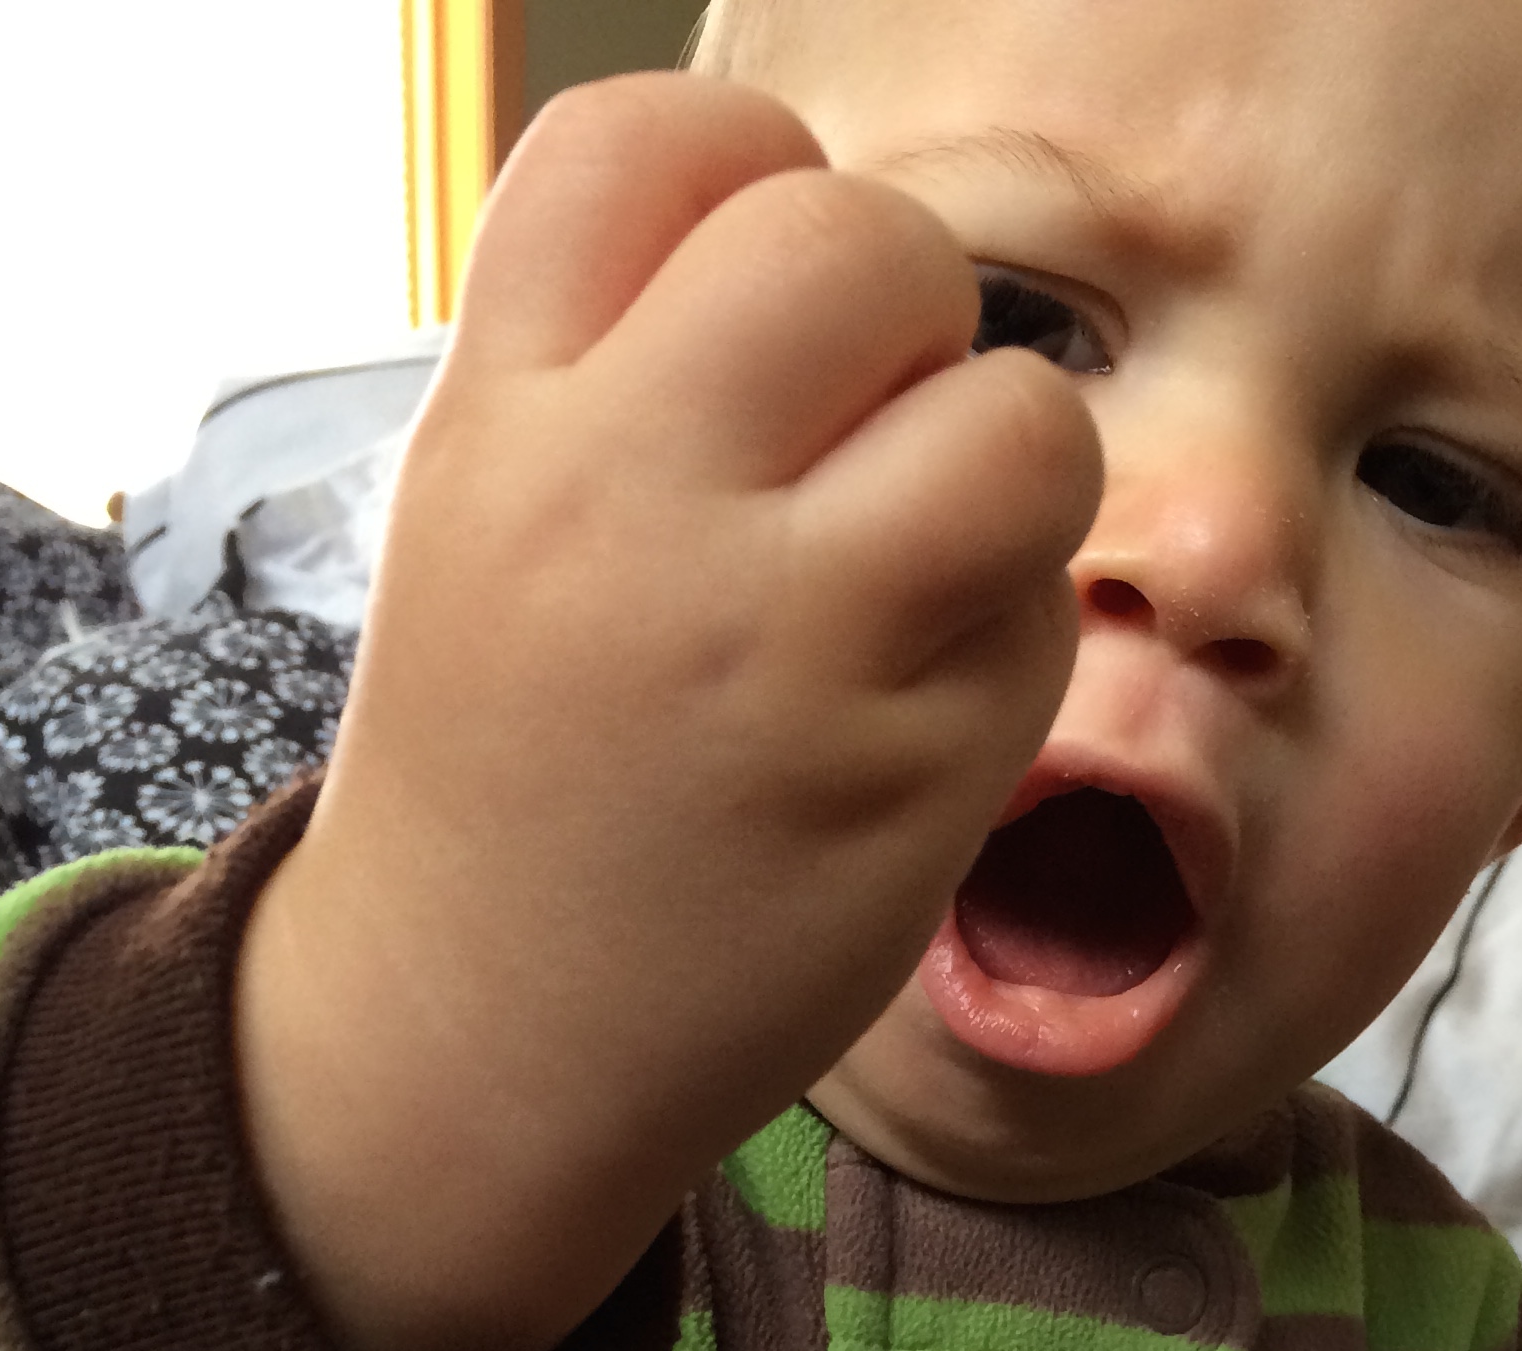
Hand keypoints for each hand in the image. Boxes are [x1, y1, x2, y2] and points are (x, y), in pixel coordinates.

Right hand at [235, 74, 1100, 1350]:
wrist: (476, 1039)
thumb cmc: (508, 761)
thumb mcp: (484, 513)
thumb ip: (625, 358)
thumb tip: (844, 245)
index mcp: (502, 421)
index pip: (658, 139)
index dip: (751, 183)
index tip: (756, 308)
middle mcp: (635, 510)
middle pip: (866, 240)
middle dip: (908, 309)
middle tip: (870, 429)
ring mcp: (787, 651)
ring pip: (1019, 418)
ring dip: (1004, 466)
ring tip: (917, 561)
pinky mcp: (914, 781)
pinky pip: (1045, 616)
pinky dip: (1008, 641)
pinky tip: (903, 716)